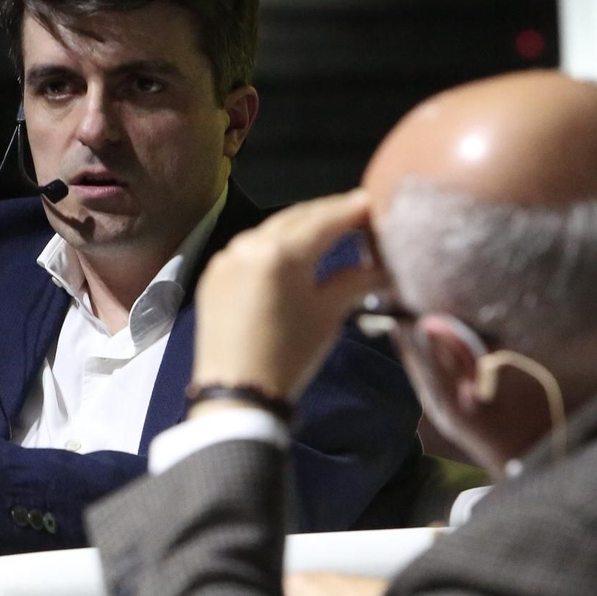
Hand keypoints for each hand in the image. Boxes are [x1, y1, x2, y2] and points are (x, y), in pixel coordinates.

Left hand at [189, 189, 385, 409]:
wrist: (236, 393)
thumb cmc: (288, 356)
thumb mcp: (328, 314)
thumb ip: (354, 281)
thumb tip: (382, 266)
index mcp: (280, 254)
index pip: (325, 219)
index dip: (353, 209)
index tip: (375, 202)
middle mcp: (249, 245)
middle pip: (298, 217)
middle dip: (329, 213)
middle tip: (358, 214)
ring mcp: (227, 258)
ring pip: (272, 229)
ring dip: (301, 227)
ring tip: (330, 231)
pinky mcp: (214, 274)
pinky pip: (250, 247)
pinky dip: (275, 244)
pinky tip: (292, 253)